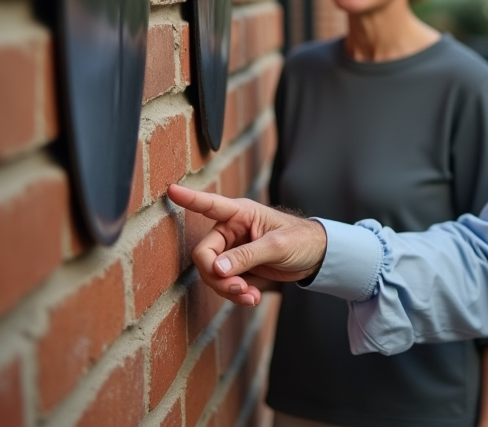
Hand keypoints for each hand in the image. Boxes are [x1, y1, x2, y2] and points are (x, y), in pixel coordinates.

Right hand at [167, 184, 327, 306]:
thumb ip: (246, 256)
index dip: (190, 199)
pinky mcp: (237, 267)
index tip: (171, 189)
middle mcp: (231, 230)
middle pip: (204, 255)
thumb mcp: (276, 246)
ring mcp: (232, 250)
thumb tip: (216, 269)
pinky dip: (235, 294)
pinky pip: (224, 284)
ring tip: (250, 296)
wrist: (316, 256)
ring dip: (228, 289)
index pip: (210, 205)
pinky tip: (252, 298)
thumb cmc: (300, 239)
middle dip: (218, 276)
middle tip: (238, 288)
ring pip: (212, 273)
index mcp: (241, 213)